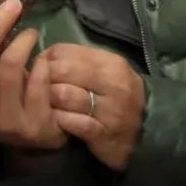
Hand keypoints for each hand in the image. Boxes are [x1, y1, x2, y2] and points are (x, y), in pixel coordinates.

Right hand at [0, 0, 66, 150]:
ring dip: (22, 41)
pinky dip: (43, 63)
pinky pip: (37, 82)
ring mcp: (2, 122)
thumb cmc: (12, 99)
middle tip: (13, 5)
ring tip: (32, 32)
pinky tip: (46, 58)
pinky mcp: (31, 126)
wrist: (41, 141)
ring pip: (7, 67)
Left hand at [46, 44, 145, 169]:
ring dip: (49, 100)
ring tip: (45, 105)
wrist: (147, 131)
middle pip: (62, 70)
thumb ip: (79, 61)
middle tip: (37, 88)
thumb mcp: (105, 71)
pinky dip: (60, 120)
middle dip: (43, 78)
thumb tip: (44, 55)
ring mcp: (110, 110)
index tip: (39, 69)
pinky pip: (73, 122)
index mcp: (111, 63)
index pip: (65, 51)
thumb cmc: (118, 97)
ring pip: (65, 95)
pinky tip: (56, 122)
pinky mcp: (104, 134)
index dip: (45, 59)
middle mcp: (113, 83)